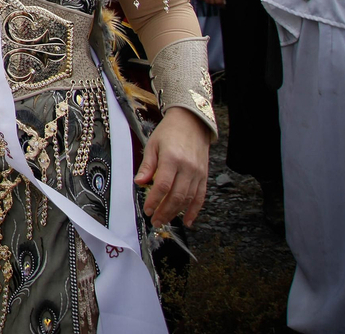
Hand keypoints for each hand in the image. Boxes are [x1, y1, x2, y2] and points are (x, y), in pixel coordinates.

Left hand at [135, 107, 210, 225]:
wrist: (192, 123)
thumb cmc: (169, 132)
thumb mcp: (153, 144)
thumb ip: (147, 165)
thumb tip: (139, 183)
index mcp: (172, 159)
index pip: (163, 185)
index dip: (154, 200)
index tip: (147, 210)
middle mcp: (188, 168)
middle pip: (176, 196)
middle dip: (164, 212)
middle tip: (155, 221)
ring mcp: (198, 173)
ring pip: (188, 199)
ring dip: (176, 213)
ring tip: (165, 221)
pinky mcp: (204, 176)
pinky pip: (201, 197)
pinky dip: (195, 211)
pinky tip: (188, 221)